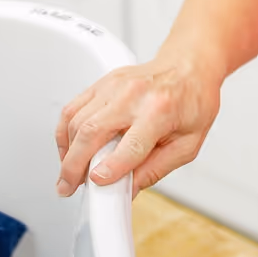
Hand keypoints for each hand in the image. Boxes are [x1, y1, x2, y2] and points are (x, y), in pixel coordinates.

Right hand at [53, 53, 222, 196]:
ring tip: (69, 174)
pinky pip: (72, 108)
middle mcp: (133, 95)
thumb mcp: (188, 144)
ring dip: (66, 152)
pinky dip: (65, 132)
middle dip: (74, 166)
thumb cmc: (192, 102)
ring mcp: (114, 86)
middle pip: (92, 132)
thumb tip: (128, 190)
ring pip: (76, 120)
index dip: (110, 169)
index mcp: (160, 110)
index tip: (96, 184)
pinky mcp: (102, 83)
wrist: (190, 67)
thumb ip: (156, 169)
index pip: (130, 146)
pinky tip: (68, 149)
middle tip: (67, 187)